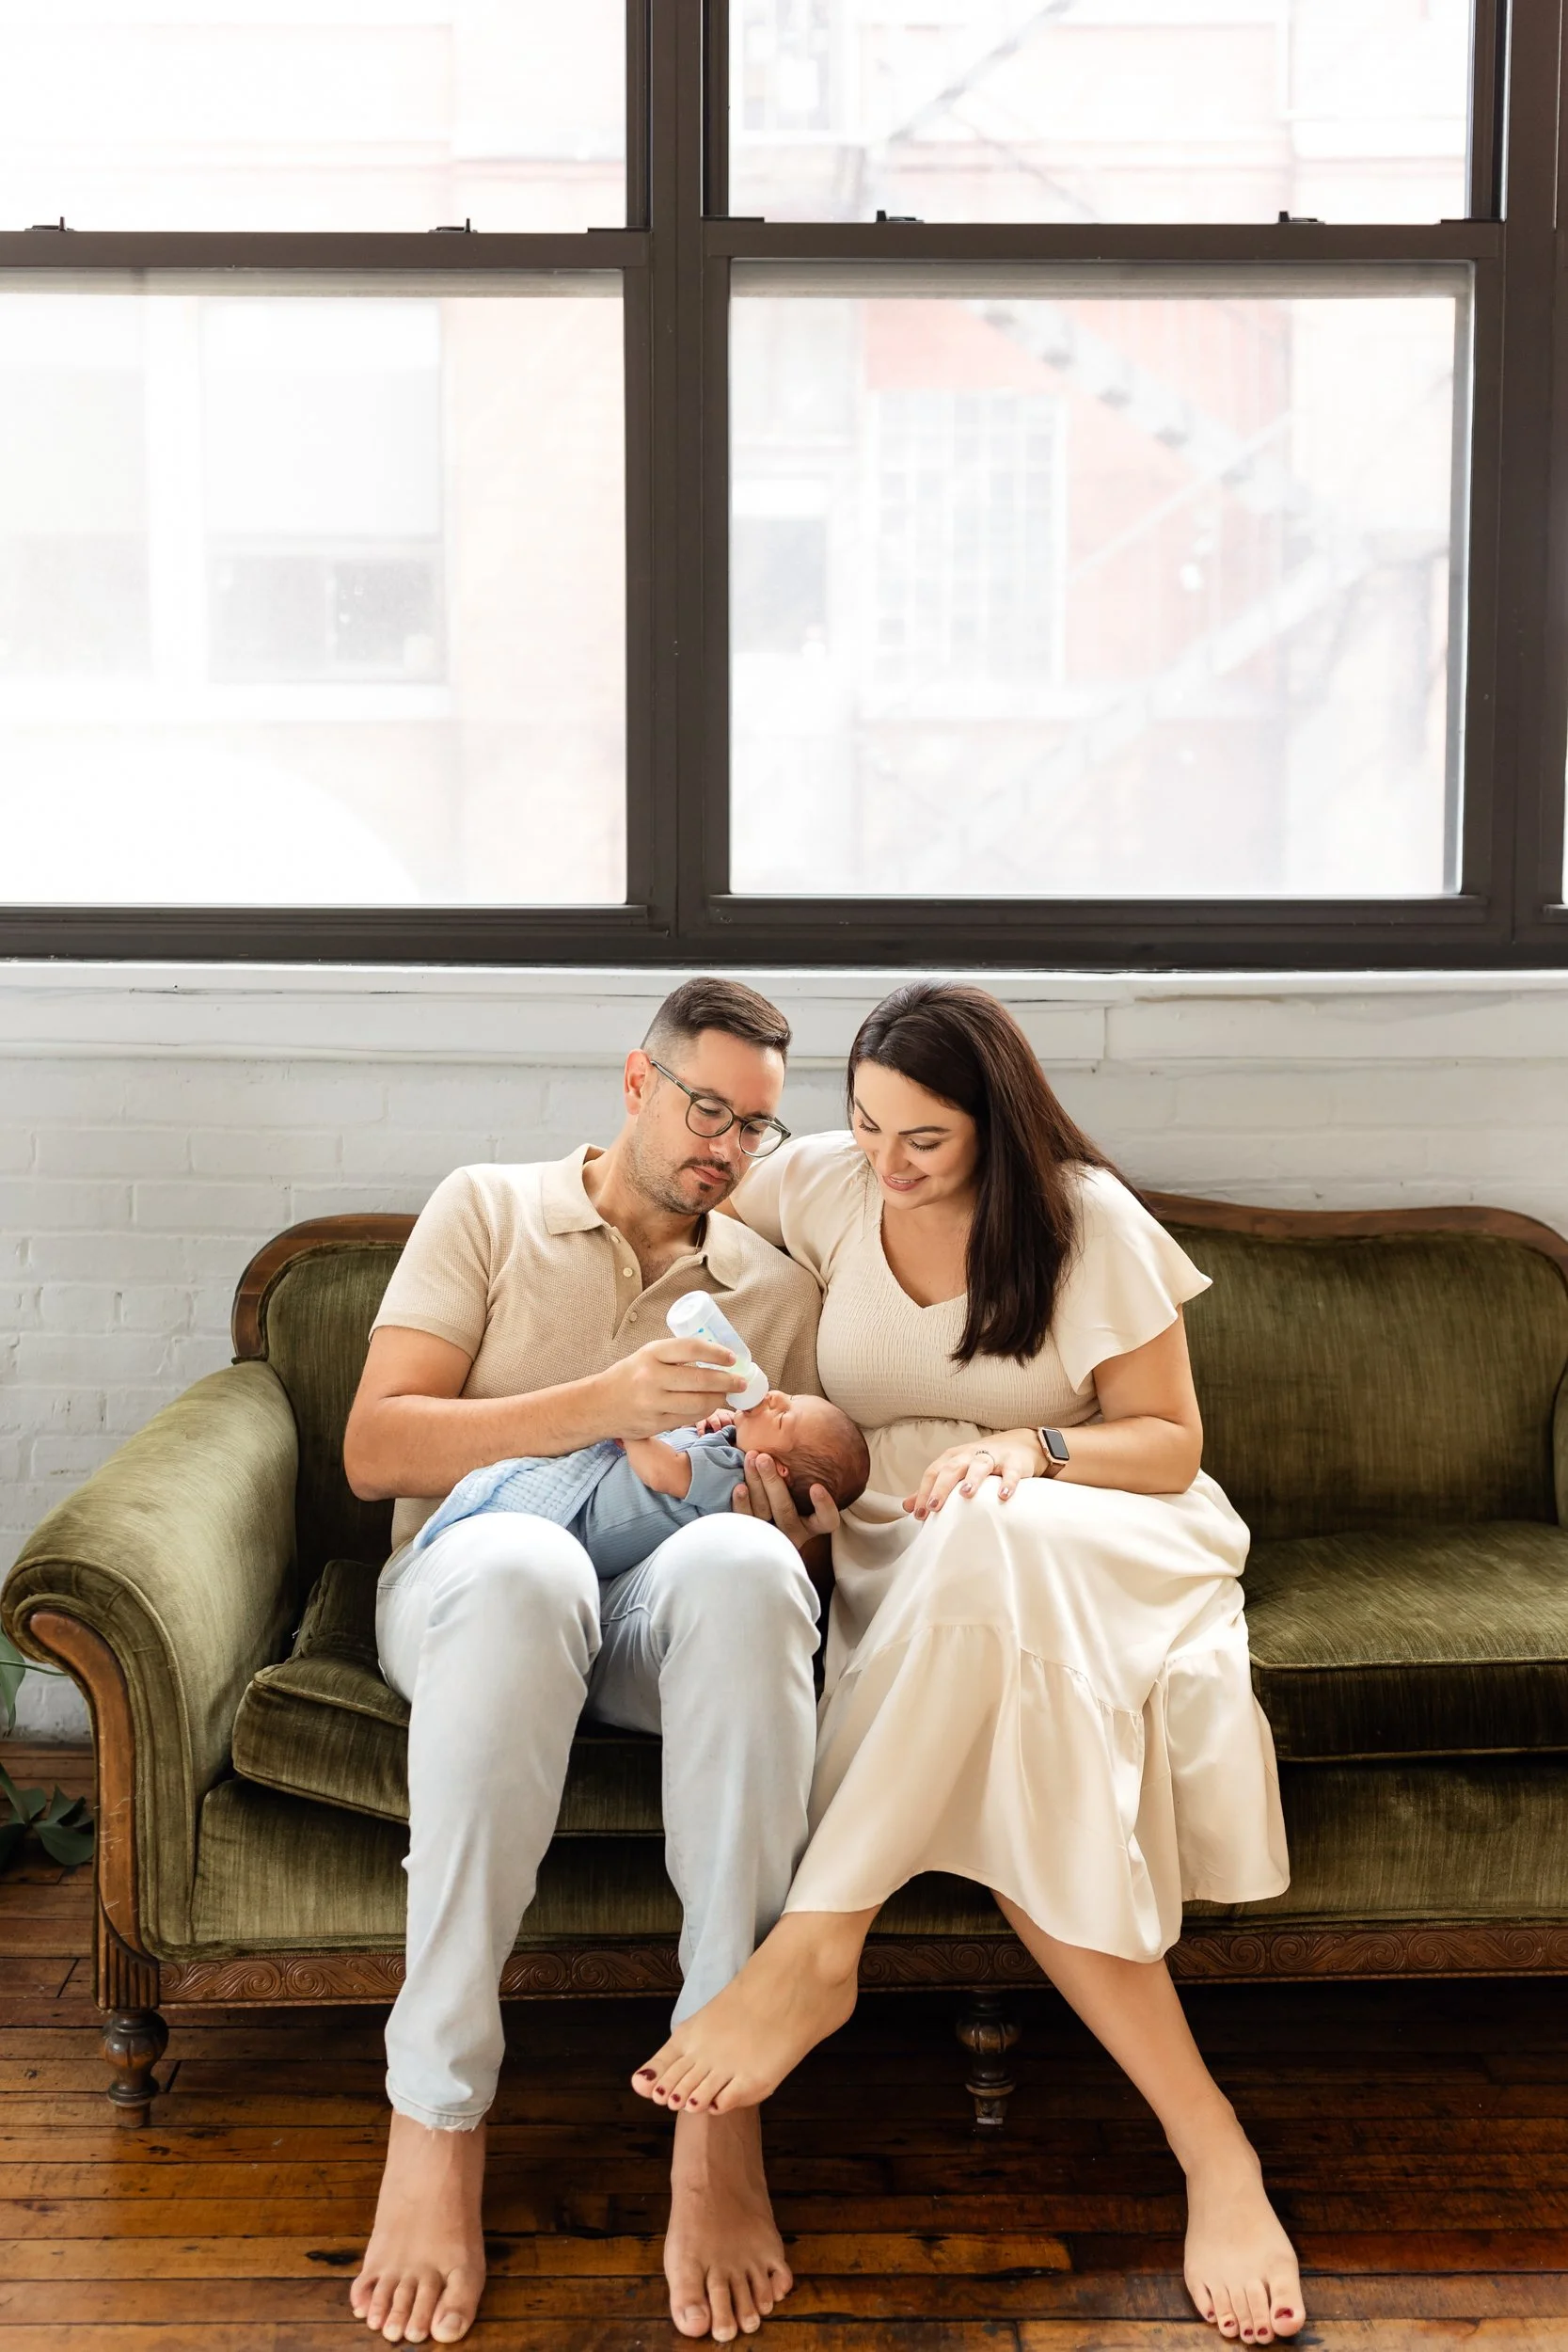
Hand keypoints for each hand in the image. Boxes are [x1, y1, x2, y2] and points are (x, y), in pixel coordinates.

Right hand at [594, 1338, 740, 1439]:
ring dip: (719, 1400)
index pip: (691, 1349)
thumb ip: (675, 1356)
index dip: (717, 1353)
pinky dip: (704, 1412)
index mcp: (651, 1354)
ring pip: (699, 1403)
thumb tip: (716, 1357)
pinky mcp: (655, 1423)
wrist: (598, 1405)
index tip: (732, 1358)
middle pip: (701, 1379)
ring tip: (727, 1395)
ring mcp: (653, 1403)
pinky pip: (689, 1418)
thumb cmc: (629, 1376)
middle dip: (727, 1381)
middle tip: (741, 1382)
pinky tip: (710, 1406)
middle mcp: (651, 1377)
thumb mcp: (647, 1356)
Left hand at [731, 1451, 841, 1552]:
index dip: (824, 1507)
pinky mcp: (751, 1534)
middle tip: (763, 1458)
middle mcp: (795, 1531)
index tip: (816, 1487)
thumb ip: (800, 1460)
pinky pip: (745, 1520)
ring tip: (751, 1460)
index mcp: (813, 1522)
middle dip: (773, 1483)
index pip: (827, 1520)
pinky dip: (742, 1504)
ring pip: (764, 1513)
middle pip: (785, 1511)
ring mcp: (771, 1534)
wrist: (756, 1513)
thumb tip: (793, 1423)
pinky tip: (739, 1487)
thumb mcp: (799, 1476)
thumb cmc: (786, 1484)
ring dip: (756, 1485)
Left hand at [904, 1429, 1044, 1518]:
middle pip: (952, 1468)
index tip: (919, 1514)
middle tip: (934, 1506)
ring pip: (979, 1465)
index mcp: (952, 1458)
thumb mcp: (955, 1472)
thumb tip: (907, 1506)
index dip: (924, 1491)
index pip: (933, 1473)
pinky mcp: (1013, 1462)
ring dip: (972, 1479)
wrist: (1017, 1446)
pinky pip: (1010, 1472)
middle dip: (942, 1487)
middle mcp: (969, 1455)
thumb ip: (932, 1489)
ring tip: (965, 1494)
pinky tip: (1003, 1495)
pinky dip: (1008, 1482)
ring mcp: (992, 1456)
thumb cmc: (979, 1463)